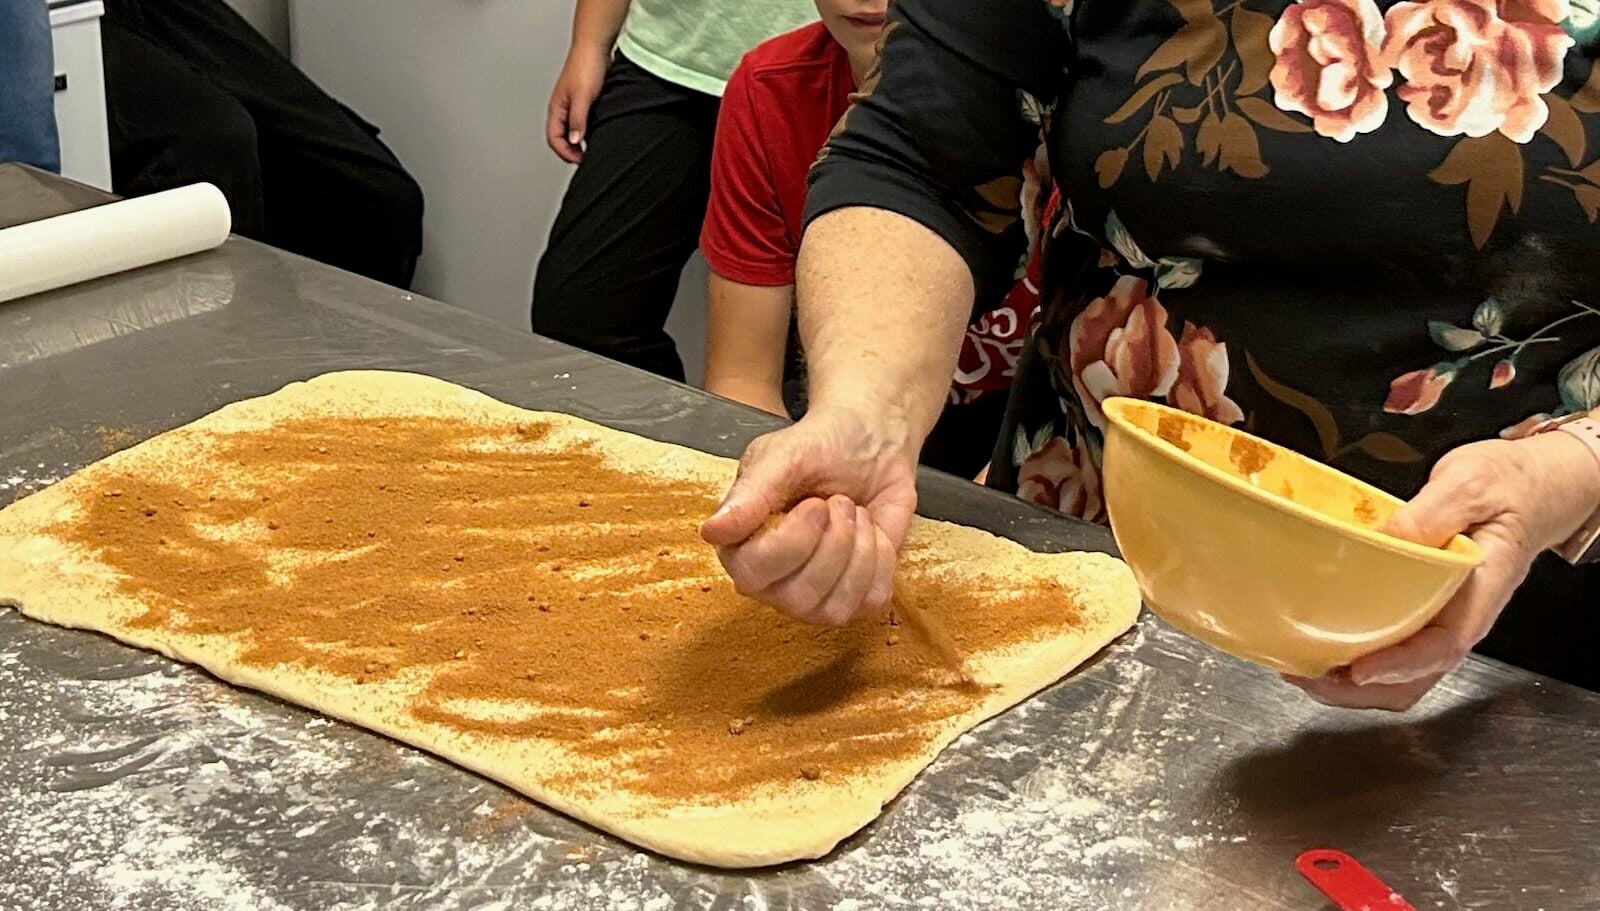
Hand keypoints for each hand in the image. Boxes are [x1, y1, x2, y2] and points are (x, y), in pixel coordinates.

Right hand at [546, 45, 608, 162]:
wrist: (595, 46)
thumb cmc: (586, 65)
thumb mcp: (582, 96)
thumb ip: (577, 119)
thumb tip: (574, 140)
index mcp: (556, 107)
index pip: (553, 138)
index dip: (565, 153)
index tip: (580, 160)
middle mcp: (562, 108)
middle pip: (560, 137)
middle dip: (570, 151)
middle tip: (585, 159)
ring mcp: (572, 104)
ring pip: (570, 130)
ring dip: (578, 142)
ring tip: (591, 149)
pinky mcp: (583, 100)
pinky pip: (581, 122)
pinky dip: (585, 131)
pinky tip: (597, 133)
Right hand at [700, 406, 919, 625]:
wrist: (873, 442)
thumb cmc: (820, 447)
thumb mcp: (782, 456)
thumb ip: (750, 494)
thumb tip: (712, 532)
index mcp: (739, 546)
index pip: (753, 573)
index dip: (793, 542)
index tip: (815, 504)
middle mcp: (770, 582)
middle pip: (799, 595)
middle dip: (834, 542)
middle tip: (838, 502)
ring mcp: (813, 598)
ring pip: (836, 607)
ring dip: (859, 549)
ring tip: (854, 513)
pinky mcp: (855, 599)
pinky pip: (872, 599)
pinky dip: (881, 559)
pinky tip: (870, 531)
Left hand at [1287, 432, 1599, 710]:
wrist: (1529, 488)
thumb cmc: (1507, 487)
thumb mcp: (1471, 484)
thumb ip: (1432, 512)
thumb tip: (1388, 538)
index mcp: (1479, 593)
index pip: (1443, 646)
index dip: (1399, 665)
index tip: (1359, 669)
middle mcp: (1459, 617)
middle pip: (1412, 678)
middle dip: (1356, 687)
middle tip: (1304, 672)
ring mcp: (1440, 620)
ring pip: (1398, 676)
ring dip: (1349, 683)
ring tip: (1301, 667)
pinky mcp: (1421, 613)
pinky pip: (1390, 651)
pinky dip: (1352, 659)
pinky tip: (1318, 646)